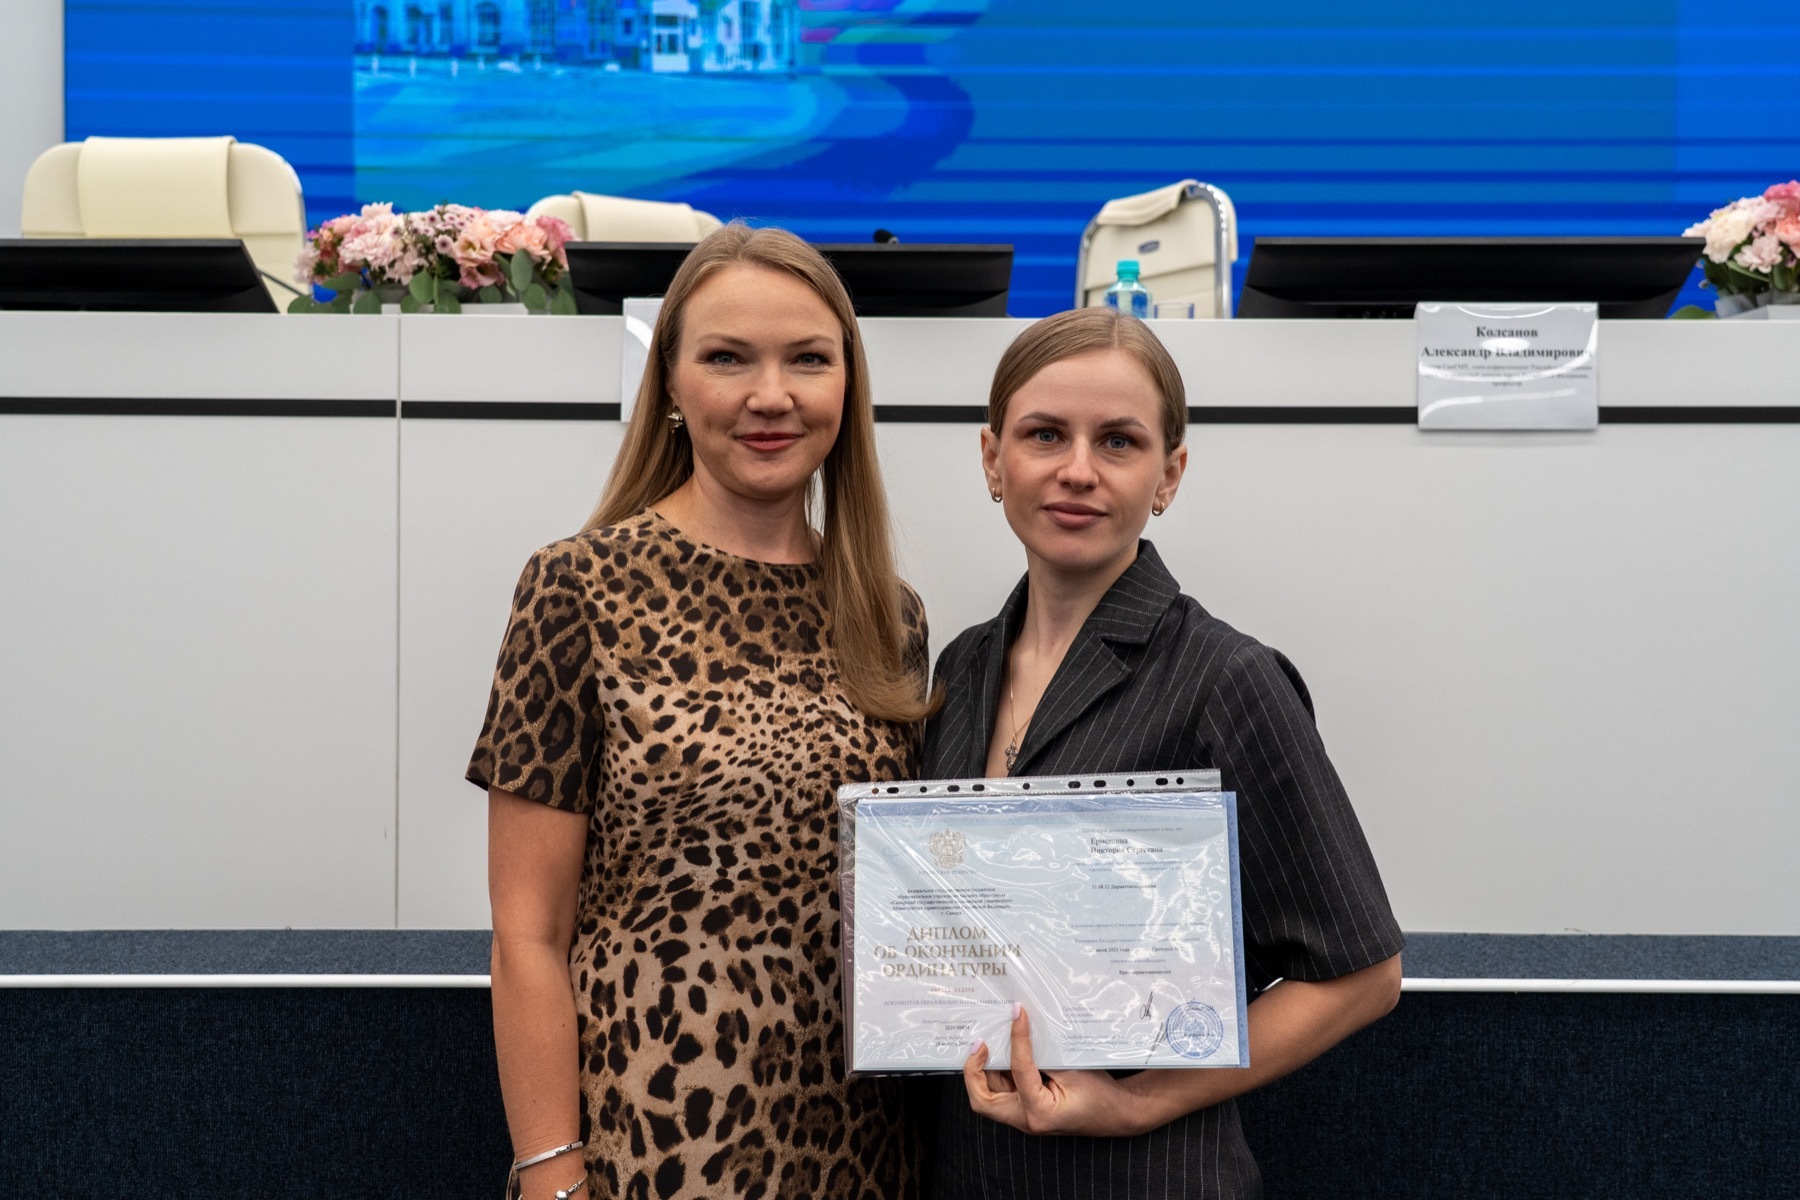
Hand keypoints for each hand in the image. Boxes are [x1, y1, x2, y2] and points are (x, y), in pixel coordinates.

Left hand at [961, 1005, 1152, 1137]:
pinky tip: (1005, 1054)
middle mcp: (1026, 1120)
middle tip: (979, 1043)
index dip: (1016, 1038)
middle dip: (974, 1071)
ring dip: (985, 1071)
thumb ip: (1044, 1054)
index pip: (1018, 1070)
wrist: (1119, 1113)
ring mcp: (1025, 1118)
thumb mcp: (1074, 1070)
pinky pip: (1004, 1094)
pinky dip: (1000, 1075)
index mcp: (1039, 1112)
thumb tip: (1021, 1029)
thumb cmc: (1102, 1095)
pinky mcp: (1029, 1110)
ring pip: (990, 1098)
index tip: (1017, 1014)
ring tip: (990, 1042)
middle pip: (983, 1101)